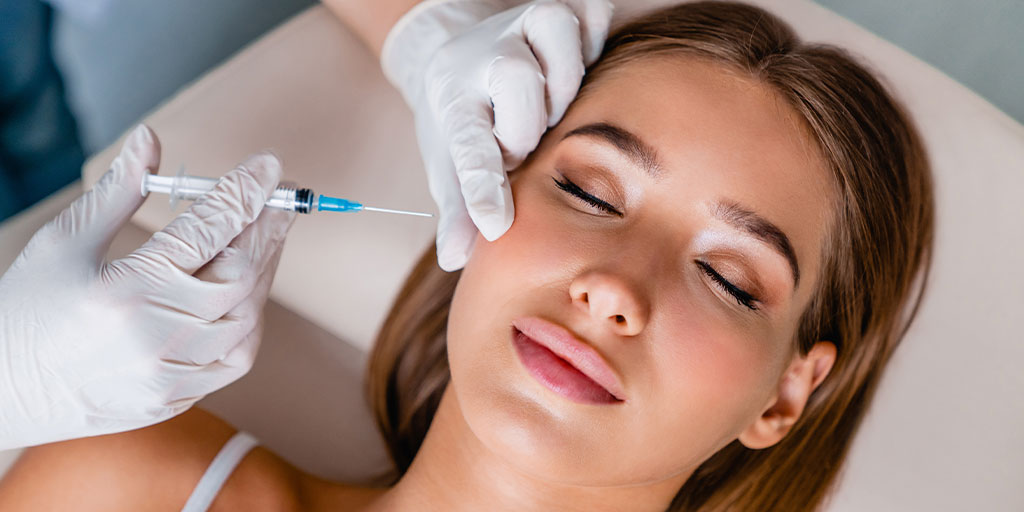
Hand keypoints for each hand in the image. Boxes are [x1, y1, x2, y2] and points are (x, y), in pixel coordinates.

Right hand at [0, 125, 294, 448]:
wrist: (1, 395)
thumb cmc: (27, 312)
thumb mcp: (62, 243)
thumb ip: (118, 191)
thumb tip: (151, 138)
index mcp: (127, 289)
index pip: (207, 229)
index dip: (244, 192)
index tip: (269, 165)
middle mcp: (157, 335)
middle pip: (240, 273)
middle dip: (267, 228)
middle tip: (282, 197)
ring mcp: (171, 373)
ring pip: (247, 316)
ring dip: (264, 270)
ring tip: (265, 235)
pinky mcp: (178, 398)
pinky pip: (236, 356)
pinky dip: (250, 317)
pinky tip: (247, 289)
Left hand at [382, 0, 612, 269]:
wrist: (460, 54)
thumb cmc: (464, 120)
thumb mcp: (449, 164)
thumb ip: (457, 210)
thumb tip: (453, 260)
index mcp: (453, 101)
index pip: (467, 146)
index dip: (482, 187)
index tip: (495, 223)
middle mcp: (485, 56)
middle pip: (516, 78)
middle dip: (528, 123)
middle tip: (526, 142)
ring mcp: (522, 25)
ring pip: (556, 31)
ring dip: (565, 78)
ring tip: (557, 106)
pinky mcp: (561, 8)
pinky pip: (592, 14)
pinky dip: (596, 41)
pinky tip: (584, 69)